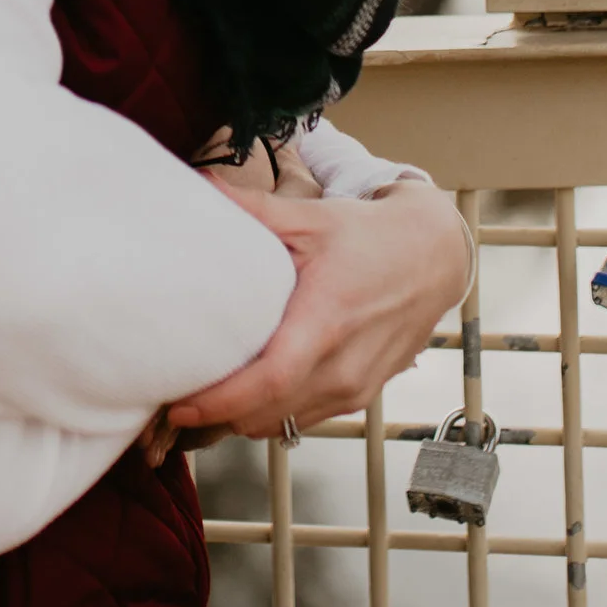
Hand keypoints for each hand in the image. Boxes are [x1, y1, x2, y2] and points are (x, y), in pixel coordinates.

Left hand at [174, 177, 470, 443]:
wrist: (434, 258)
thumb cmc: (372, 238)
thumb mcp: (311, 219)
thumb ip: (253, 210)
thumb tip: (200, 183)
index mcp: (327, 321)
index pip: (270, 381)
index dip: (222, 401)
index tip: (180, 404)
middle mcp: (344, 366)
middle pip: (268, 413)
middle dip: (217, 417)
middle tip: (172, 404)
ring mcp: (355, 388)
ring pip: (283, 423)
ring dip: (240, 421)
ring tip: (201, 404)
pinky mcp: (360, 396)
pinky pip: (305, 420)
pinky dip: (271, 416)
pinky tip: (246, 398)